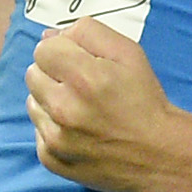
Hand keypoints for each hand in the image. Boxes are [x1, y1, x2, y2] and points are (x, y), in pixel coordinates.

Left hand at [26, 19, 191, 191]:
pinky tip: (77, 129)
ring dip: (50, 99)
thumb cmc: (145, 101)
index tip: (78, 61)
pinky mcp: (52, 159)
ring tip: (80, 107)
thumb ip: (88, 32)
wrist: (159, 154)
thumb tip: (51, 35)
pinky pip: (37, 131)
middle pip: (33, 73)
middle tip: (81, 84)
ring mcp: (56, 138)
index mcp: (85, 77)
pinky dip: (52, 127)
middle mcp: (65, 109)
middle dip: (54, 73)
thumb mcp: (129, 53)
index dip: (62, 50)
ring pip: (32, 102)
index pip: (44, 48)